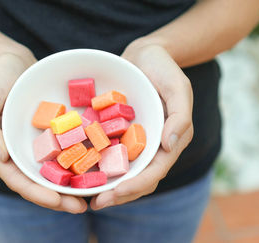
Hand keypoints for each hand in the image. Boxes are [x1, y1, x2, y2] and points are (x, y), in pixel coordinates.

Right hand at [0, 52, 86, 213]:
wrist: (15, 63)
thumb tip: (1, 156)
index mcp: (0, 152)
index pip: (18, 179)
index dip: (37, 193)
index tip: (59, 202)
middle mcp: (19, 154)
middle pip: (38, 183)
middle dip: (59, 198)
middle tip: (82, 206)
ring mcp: (34, 146)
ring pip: (53, 172)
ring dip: (70, 187)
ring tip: (92, 196)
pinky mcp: (49, 136)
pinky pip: (63, 153)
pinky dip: (76, 164)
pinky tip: (93, 169)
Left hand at [91, 44, 193, 209]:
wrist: (145, 55)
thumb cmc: (164, 68)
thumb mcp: (178, 86)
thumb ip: (179, 116)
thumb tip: (169, 146)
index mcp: (169, 140)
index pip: (155, 171)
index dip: (136, 185)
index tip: (116, 193)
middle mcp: (152, 146)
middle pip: (137, 178)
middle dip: (119, 194)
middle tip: (96, 204)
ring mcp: (134, 141)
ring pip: (122, 170)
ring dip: (106, 186)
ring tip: (86, 197)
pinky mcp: (119, 132)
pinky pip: (108, 152)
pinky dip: (97, 164)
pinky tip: (79, 171)